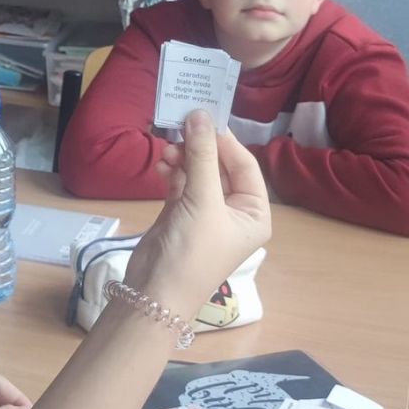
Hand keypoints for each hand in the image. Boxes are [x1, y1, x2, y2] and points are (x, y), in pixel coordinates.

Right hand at [124, 109, 272, 312]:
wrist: (155, 294)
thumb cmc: (192, 251)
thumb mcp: (202, 201)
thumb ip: (201, 156)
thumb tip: (200, 114)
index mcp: (254, 213)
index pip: (246, 165)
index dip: (225, 141)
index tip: (203, 117)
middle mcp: (234, 211)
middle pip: (220, 166)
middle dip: (200, 148)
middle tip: (179, 130)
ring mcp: (206, 212)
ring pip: (198, 172)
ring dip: (183, 158)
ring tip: (166, 152)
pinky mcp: (181, 214)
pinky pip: (181, 182)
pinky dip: (172, 171)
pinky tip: (161, 165)